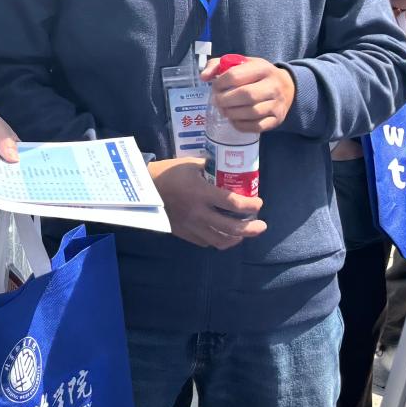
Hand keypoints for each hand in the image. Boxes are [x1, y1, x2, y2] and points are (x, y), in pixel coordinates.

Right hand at [150, 157, 265, 248]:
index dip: (251, 205)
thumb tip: (228, 169)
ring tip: (244, 233)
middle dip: (252, 228)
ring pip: (221, 240)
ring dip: (237, 238)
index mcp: (201, 193)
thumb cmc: (167, 172)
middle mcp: (198, 213)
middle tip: (262, 225)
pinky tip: (223, 233)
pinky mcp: (184, 233)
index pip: (233, 203)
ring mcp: (191, 226)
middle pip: (232, 228)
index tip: (259, 202)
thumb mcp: (190, 164)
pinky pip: (207, 242)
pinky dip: (219, 239)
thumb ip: (210, 168)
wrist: (143, 188)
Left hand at [202, 56, 295, 132]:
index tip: (215, 86)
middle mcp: (273, 86)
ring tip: (224, 110)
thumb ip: (218, 65)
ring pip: (251, 112)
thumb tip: (204, 77)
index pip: (235, 75)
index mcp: (262, 68)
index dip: (220, 82)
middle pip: (245, 95)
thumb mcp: (240, 62)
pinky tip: (234, 119)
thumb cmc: (256, 74)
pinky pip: (256, 127)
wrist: (286, 87)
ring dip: (231, 113)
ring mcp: (277, 104)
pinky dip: (240, 125)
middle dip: (225, 100)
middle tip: (217, 101)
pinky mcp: (277, 119)